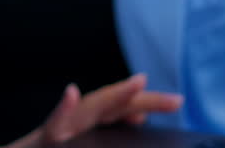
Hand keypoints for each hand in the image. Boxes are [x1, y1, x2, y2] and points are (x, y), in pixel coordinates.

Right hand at [3, 74, 182, 147]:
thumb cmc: (59, 147)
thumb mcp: (91, 140)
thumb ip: (112, 124)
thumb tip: (141, 114)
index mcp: (91, 124)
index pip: (123, 108)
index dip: (149, 102)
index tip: (176, 101)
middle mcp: (78, 121)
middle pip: (113, 103)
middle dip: (144, 97)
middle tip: (178, 100)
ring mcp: (63, 127)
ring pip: (91, 107)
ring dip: (115, 94)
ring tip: (139, 83)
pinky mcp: (46, 138)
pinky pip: (54, 123)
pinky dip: (64, 107)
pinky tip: (71, 93)